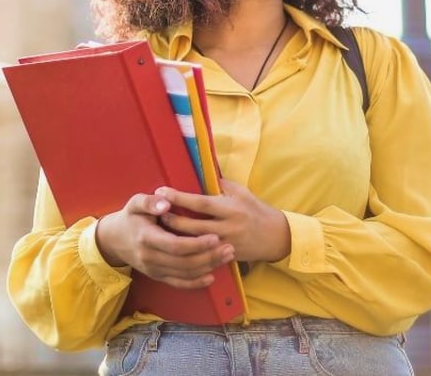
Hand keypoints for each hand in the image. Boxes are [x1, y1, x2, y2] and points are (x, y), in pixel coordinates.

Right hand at [95, 192, 235, 288]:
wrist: (114, 240)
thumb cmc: (130, 217)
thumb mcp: (135, 203)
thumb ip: (150, 201)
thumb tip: (166, 202)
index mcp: (146, 238)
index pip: (175, 245)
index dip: (197, 244)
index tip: (215, 237)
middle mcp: (150, 257)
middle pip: (184, 262)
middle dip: (209, 257)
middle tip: (229, 248)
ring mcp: (154, 269)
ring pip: (184, 274)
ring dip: (208, 267)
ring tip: (227, 257)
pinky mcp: (157, 276)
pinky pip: (178, 283)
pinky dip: (196, 283)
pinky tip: (211, 276)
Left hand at [156, 179, 290, 263]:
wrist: (275, 236)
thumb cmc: (256, 209)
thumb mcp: (241, 192)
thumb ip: (220, 185)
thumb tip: (199, 173)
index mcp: (230, 208)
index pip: (200, 203)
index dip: (179, 197)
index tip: (162, 191)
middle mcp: (227, 227)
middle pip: (193, 226)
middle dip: (172, 219)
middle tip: (155, 212)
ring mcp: (226, 244)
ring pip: (194, 243)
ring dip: (176, 236)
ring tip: (160, 228)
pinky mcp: (225, 256)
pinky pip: (202, 255)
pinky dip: (187, 250)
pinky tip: (174, 245)